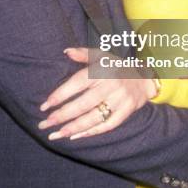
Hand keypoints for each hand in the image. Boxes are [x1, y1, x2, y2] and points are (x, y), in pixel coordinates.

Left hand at [38, 48, 156, 140]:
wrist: (143, 78)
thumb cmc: (116, 67)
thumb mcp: (102, 56)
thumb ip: (83, 54)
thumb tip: (66, 51)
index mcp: (101, 71)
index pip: (77, 83)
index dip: (60, 95)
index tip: (44, 106)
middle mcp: (110, 85)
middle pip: (83, 103)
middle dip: (62, 115)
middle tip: (44, 124)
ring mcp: (119, 100)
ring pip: (93, 117)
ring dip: (73, 128)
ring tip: (56, 134)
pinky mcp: (126, 112)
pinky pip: (107, 125)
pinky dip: (90, 132)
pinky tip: (75, 136)